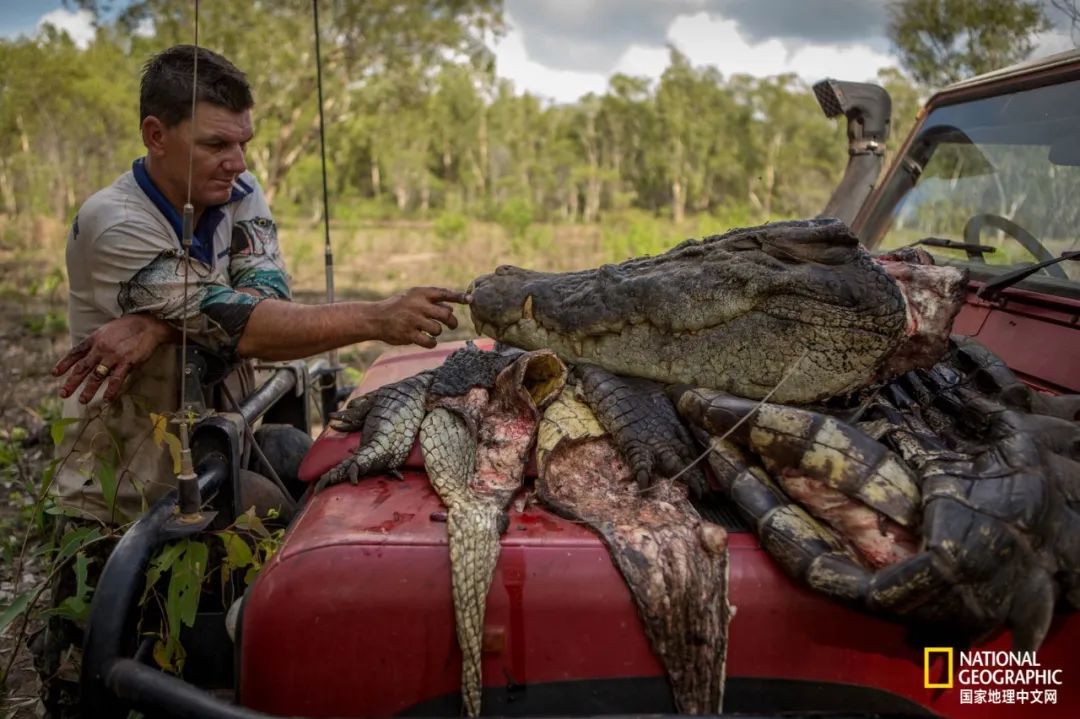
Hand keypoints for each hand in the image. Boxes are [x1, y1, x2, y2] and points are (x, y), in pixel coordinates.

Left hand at [53, 314, 176, 403]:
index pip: (75, 353)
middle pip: (83, 367)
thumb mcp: (107, 331)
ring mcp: (114, 356)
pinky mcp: (128, 362)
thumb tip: (87, 355)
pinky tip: (107, 398)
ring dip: (89, 389)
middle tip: (63, 394)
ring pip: (97, 376)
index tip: (55, 374)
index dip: (64, 363)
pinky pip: (117, 379)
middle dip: (72, 382)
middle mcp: (101, 348)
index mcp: (94, 340)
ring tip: (83, 400)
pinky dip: (111, 390)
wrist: (148, 324)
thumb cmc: (128, 328)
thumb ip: (96, 342)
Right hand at [372, 287, 470, 347]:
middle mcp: (417, 305)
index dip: (458, 296)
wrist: (375, 318)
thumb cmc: (398, 307)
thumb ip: (432, 301)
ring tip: (430, 331)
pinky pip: (429, 341)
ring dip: (438, 332)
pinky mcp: (408, 334)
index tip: (470, 299)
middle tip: (451, 325)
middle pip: (446, 314)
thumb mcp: (412, 297)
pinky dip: (432, 343)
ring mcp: (412, 320)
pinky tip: (428, 340)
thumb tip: (453, 308)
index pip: (443, 293)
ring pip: (438, 329)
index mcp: (419, 293)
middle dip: (452, 322)